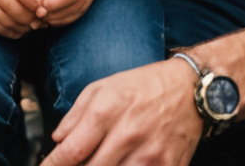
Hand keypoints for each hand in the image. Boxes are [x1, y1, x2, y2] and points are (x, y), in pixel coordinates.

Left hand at [43, 58, 202, 165]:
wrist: (191, 90)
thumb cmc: (144, 86)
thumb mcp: (102, 88)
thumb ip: (75, 115)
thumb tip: (57, 140)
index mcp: (107, 111)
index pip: (71, 152)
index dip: (53, 165)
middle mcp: (127, 135)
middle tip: (75, 162)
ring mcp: (149, 155)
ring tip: (100, 159)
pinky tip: (122, 162)